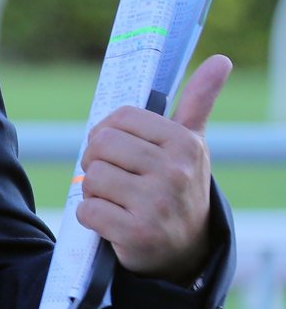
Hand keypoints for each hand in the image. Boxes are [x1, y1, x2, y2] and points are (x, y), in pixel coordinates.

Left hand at [76, 54, 229, 281]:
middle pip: (100, 146)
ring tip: (118, 201)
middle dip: (96, 162)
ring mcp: (156, 203)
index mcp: (184, 143)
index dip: (107, 133)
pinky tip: (113, 221)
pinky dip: (91, 217)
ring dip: (94, 192)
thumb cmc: (178, 186)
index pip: (120, 119)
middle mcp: (174, 171)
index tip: (118, 150)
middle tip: (113, 177)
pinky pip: (87, 211)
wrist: (185, 248)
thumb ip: (198, 102)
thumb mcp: (191, 144)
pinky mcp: (136, 233)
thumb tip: (221, 60)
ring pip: (91, 179)